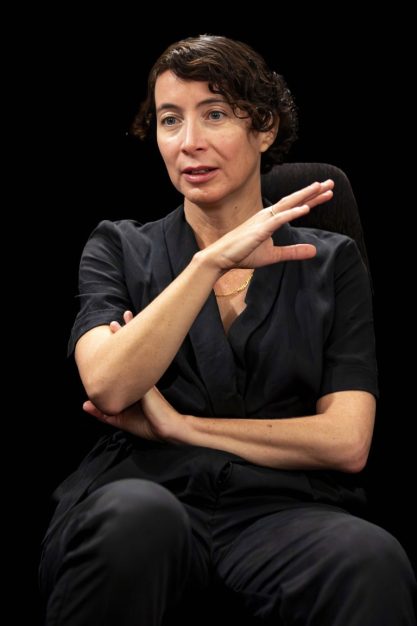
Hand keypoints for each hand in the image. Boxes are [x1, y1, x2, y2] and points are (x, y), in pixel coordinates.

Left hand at [83, 310, 186, 441]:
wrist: (166, 429)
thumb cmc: (147, 424)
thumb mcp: (119, 419)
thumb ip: (102, 412)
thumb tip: (84, 404)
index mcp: (134, 383)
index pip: (125, 362)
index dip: (119, 346)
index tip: (114, 331)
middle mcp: (139, 376)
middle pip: (131, 351)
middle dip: (125, 334)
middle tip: (119, 319)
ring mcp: (144, 377)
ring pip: (135, 353)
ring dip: (129, 333)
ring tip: (124, 318)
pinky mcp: (148, 382)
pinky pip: (138, 365)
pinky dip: (134, 351)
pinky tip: (130, 338)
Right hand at [203, 180, 333, 270]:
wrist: (221, 257)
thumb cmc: (243, 254)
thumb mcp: (274, 255)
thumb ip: (293, 252)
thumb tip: (314, 251)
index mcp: (271, 219)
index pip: (295, 206)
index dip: (312, 199)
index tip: (327, 193)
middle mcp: (268, 215)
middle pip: (295, 200)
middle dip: (313, 191)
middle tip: (331, 183)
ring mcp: (263, 220)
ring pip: (288, 204)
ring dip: (305, 196)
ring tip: (321, 188)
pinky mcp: (260, 229)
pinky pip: (279, 219)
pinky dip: (292, 213)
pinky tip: (305, 209)